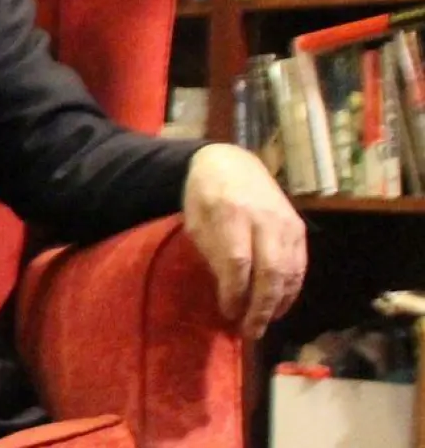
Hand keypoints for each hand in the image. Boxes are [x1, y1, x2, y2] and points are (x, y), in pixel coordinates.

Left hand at [182, 143, 306, 339]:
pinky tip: (278, 306)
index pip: (238, 261)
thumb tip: (230, 293)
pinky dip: (291, 290)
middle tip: (250, 331)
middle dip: (260, 306)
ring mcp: (286, 223)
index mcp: (231, 213)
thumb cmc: (205, 195)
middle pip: (269, 271)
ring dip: (277, 303)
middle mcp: (265, 218)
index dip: (235, 292)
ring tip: (263, 324)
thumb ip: (212, 254)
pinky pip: (299, 266)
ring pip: (289, 272)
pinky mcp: (299, 228)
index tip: (228, 313)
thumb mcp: (195, 221)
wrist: (230, 163)